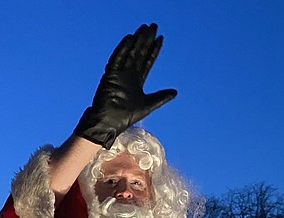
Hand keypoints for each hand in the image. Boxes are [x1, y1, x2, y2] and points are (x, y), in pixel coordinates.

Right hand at [74, 23, 176, 147]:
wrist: (107, 124)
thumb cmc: (124, 117)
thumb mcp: (147, 105)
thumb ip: (160, 97)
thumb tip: (175, 92)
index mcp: (137, 81)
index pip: (147, 61)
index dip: (154, 50)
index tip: (160, 38)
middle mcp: (128, 75)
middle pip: (139, 53)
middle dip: (146, 40)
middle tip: (154, 26)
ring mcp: (119, 74)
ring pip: (129, 53)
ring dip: (137, 40)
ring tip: (144, 28)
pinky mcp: (110, 75)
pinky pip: (117, 59)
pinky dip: (122, 49)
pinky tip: (130, 39)